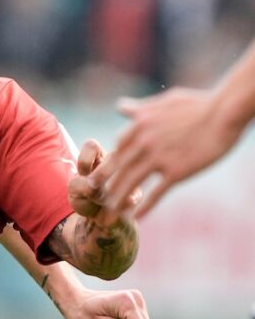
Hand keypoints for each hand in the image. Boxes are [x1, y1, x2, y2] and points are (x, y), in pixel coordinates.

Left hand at [105, 88, 238, 214]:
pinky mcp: (176, 171)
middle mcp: (144, 142)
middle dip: (103, 182)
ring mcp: (159, 157)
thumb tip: (121, 107)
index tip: (104, 173)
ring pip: (131, 182)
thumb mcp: (164, 101)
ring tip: (110, 211)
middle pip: (118, 166)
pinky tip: (137, 217)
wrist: (225, 112)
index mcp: (140, 124)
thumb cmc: (199, 104)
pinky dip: (145, 206)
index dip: (111, 161)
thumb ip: (140, 109)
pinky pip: (156, 192)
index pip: (118, 147)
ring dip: (118, 199)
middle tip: (92, 195)